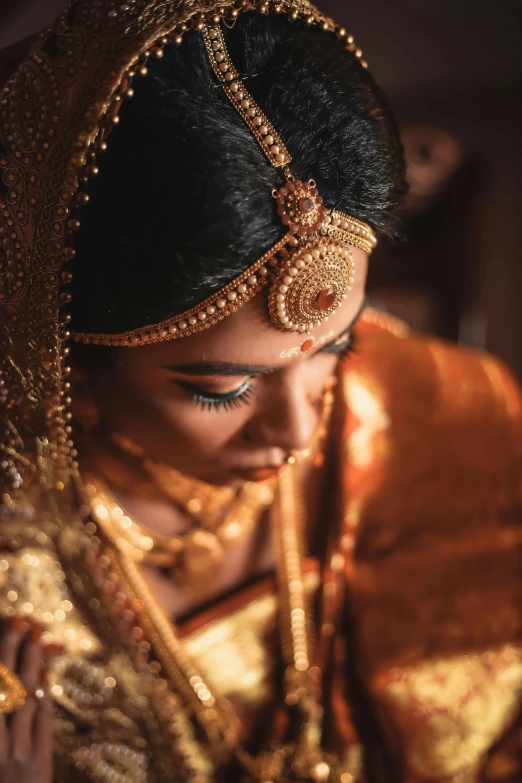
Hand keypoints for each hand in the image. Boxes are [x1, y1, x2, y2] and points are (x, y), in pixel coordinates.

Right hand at [0, 618, 53, 782]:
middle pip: (3, 687)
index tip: (2, 631)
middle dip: (10, 651)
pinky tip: (46, 674)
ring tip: (36, 638)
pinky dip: (43, 693)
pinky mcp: (37, 763)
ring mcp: (16, 754)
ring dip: (31, 664)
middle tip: (20, 623)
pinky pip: (41, 719)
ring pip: (25, 698)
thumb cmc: (0, 781)